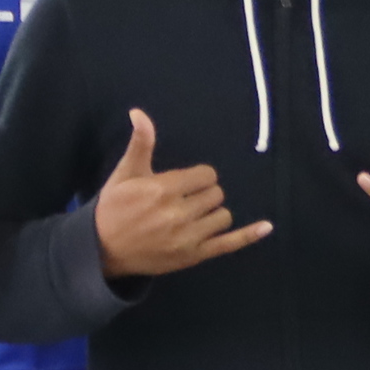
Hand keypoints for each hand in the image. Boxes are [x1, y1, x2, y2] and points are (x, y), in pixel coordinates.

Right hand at [94, 109, 270, 278]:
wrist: (102, 250)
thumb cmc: (114, 208)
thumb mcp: (126, 173)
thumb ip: (141, 143)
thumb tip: (139, 112)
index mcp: (163, 190)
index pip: (206, 175)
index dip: (198, 177)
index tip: (185, 183)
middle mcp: (178, 214)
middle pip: (216, 194)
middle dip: (204, 193)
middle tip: (184, 199)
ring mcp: (188, 237)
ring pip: (223, 216)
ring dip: (213, 212)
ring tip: (193, 215)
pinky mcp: (193, 256)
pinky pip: (228, 244)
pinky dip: (249, 235)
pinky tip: (267, 226)